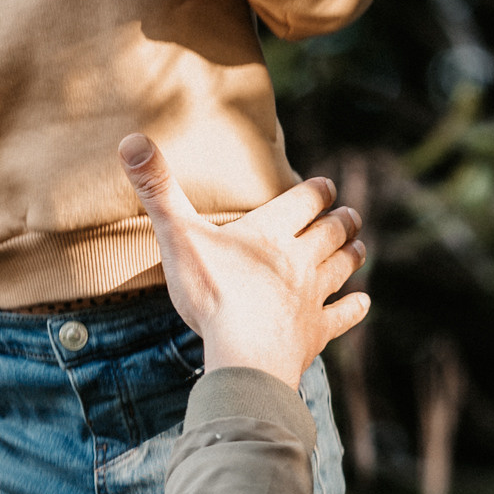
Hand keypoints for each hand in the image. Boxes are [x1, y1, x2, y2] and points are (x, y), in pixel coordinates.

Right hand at [118, 133, 366, 388]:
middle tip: (350, 215)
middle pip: (332, 231)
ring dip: (352, 254)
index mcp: (272, 231)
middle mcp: (300, 258)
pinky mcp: (316, 332)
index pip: (306, 199)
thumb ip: (158, 190)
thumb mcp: (178, 236)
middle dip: (342, 221)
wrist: (245, 353)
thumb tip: (131, 140)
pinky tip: (363, 302)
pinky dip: (355, 307)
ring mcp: (312, 296)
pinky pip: (342, 315)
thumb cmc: (212, 293)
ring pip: (342, 267)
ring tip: (359, 247)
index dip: (317, 191)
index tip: (325, 186)